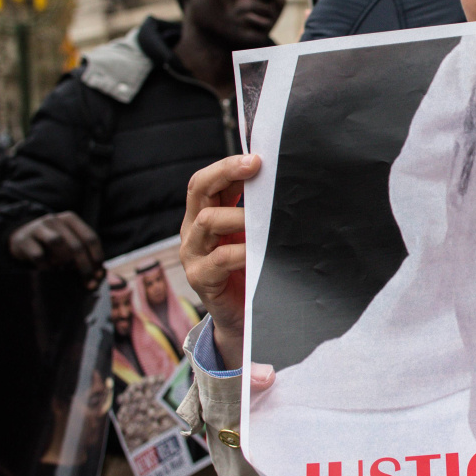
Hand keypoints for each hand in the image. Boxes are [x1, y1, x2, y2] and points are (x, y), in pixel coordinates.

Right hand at [7, 211, 104, 287]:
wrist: (20, 236)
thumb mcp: (67, 242)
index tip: (99, 273)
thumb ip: (84, 253)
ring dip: (64, 260)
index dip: (97, 257)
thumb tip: (100, 275)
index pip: (90, 238)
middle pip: (76, 244)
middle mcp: (55, 220)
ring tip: (64, 270)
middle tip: (88, 282)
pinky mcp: (23, 240)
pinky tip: (49, 271)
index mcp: (70, 219)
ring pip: (57, 242)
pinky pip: (38, 255)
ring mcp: (38, 228)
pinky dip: (46, 266)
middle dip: (84, 266)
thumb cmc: (51, 243)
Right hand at [179, 154, 260, 369]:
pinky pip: (218, 258)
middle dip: (225, 173)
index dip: (228, 166)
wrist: (242, 317)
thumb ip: (257, 212)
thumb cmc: (251, 269)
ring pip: (207, 220)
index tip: (257, 158)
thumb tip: (282, 183)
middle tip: (254, 166)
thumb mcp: (251, 235)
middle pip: (199, 189)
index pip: (207, 180)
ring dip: (238, 214)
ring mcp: (193, 254)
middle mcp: (194, 230)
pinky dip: (241, 251)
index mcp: (205, 214)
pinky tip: (259, 251)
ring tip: (264, 217)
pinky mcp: (200, 278)